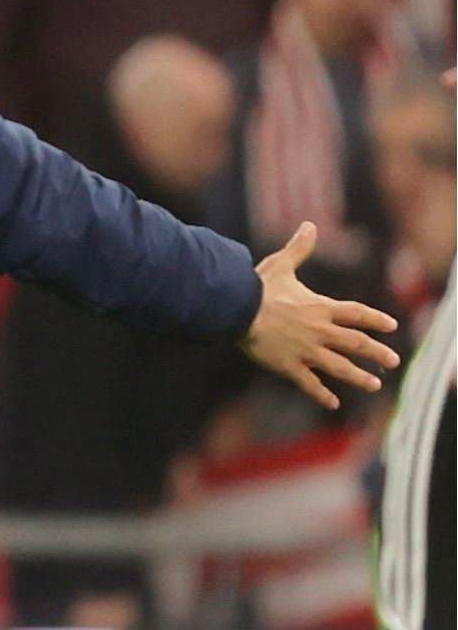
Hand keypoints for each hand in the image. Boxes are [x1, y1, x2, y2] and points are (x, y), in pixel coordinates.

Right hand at [242, 222, 400, 410]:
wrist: (236, 309)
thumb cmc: (256, 287)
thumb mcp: (281, 265)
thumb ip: (299, 249)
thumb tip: (310, 226)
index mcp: (320, 308)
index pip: (356, 314)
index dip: (375, 319)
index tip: (391, 325)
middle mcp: (319, 331)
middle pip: (356, 344)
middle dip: (377, 353)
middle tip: (393, 361)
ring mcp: (305, 350)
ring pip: (340, 367)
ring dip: (359, 377)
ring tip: (375, 385)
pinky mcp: (288, 365)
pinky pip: (310, 383)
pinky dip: (322, 394)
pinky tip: (334, 403)